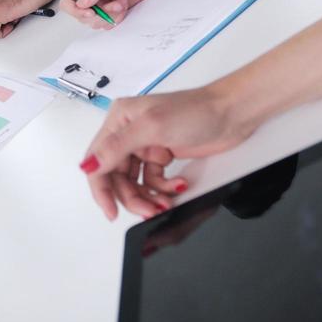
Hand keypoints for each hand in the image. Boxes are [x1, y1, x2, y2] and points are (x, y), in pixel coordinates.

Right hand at [70, 0, 161, 27]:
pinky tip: (124, 5)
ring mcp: (98, 5)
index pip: (67, 2)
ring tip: (122, 1)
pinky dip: (117, 18)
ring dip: (111, 15)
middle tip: (116, 4)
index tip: (90, 12)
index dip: (76, 11)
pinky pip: (107, 24)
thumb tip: (81, 4)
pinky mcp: (108, 12)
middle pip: (82, 16)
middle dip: (101, 14)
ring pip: (96, 22)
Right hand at [78, 85, 252, 220]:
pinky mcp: (162, 155)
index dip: (101, 189)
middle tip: (149, 210)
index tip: (110, 211)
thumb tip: (89, 164)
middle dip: (132, 196)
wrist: (231, 113)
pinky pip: (154, 181)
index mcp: (119, 120)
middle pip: (117, 177)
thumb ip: (117, 146)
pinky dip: (165, 188)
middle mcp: (128, 132)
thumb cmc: (196, 110)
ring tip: (164, 203)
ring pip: (136, 182)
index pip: (97, 160)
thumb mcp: (152, 127)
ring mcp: (146, 145)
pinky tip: (179, 184)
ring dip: (149, 196)